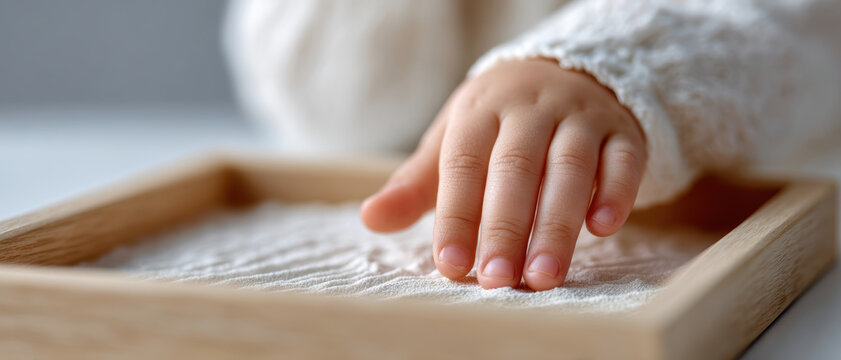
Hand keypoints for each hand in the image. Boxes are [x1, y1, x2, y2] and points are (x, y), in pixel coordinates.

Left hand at [360, 59, 645, 289]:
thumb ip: (416, 184)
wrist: (563, 72)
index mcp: (481, 111)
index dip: (457, 216)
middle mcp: (531, 109)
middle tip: (498, 280)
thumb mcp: (453, 140)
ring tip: (544, 275)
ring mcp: (580, 117)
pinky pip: (623, 159)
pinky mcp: (623, 132)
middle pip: (517, 169)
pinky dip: (617, 192)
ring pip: (571, 168)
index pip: (464, 164)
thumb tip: (371, 218)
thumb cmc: (498, 123)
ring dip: (558, 224)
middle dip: (506, 228)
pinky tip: (604, 229)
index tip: (452, 266)